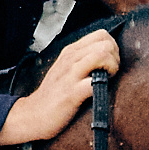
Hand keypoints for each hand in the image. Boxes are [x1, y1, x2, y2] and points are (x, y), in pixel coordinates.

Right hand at [0, 30, 120, 146]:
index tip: (109, 63)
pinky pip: (95, 82)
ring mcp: (70, 75)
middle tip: (110, 73)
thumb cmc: (54, 94)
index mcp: (71, 51)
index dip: (112, 47)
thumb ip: (82, 59)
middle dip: (115, 58)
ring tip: (106, 80)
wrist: (33, 115)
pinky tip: (98, 93)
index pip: (101, 34)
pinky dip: (103, 86)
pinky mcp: (72, 93)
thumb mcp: (65, 68)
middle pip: (106, 43)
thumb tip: (105, 56)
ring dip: (112, 68)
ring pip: (102, 56)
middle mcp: (71, 58)